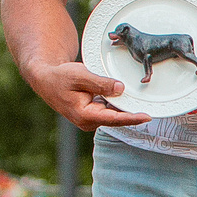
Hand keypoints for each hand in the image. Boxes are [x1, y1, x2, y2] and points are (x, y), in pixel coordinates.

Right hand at [27, 57, 148, 131]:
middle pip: (116, 117)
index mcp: (85, 116)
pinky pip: (108, 109)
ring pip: (113, 113)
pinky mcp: (92, 114)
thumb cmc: (60, 77)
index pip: (114, 119)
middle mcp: (88, 121)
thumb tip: (121, 88)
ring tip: (139, 98)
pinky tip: (124, 95)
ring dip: (124, 106)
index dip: (132, 118)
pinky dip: (116, 103)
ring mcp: (90, 119)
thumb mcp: (81, 76)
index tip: (147, 117)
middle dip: (131, 111)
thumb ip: (101, 83)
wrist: (46, 79)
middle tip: (150, 104)